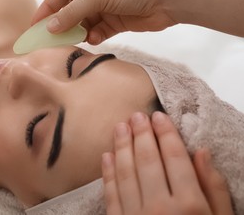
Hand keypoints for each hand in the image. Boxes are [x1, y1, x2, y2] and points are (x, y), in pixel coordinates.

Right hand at [32, 0, 175, 43]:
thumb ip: (72, 12)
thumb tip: (50, 27)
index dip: (47, 9)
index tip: (34, 25)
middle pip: (71, 9)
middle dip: (62, 24)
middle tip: (49, 39)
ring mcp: (106, 6)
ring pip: (84, 22)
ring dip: (78, 32)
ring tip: (72, 41)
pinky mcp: (116, 21)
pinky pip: (98, 31)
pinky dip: (94, 36)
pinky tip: (94, 39)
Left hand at [101, 111, 232, 214]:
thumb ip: (215, 189)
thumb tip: (202, 153)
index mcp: (191, 206)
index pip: (176, 159)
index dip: (166, 134)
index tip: (159, 116)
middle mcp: (161, 208)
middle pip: (148, 161)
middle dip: (141, 135)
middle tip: (136, 115)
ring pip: (126, 173)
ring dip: (121, 147)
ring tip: (120, 127)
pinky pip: (111, 195)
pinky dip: (107, 173)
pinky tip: (106, 156)